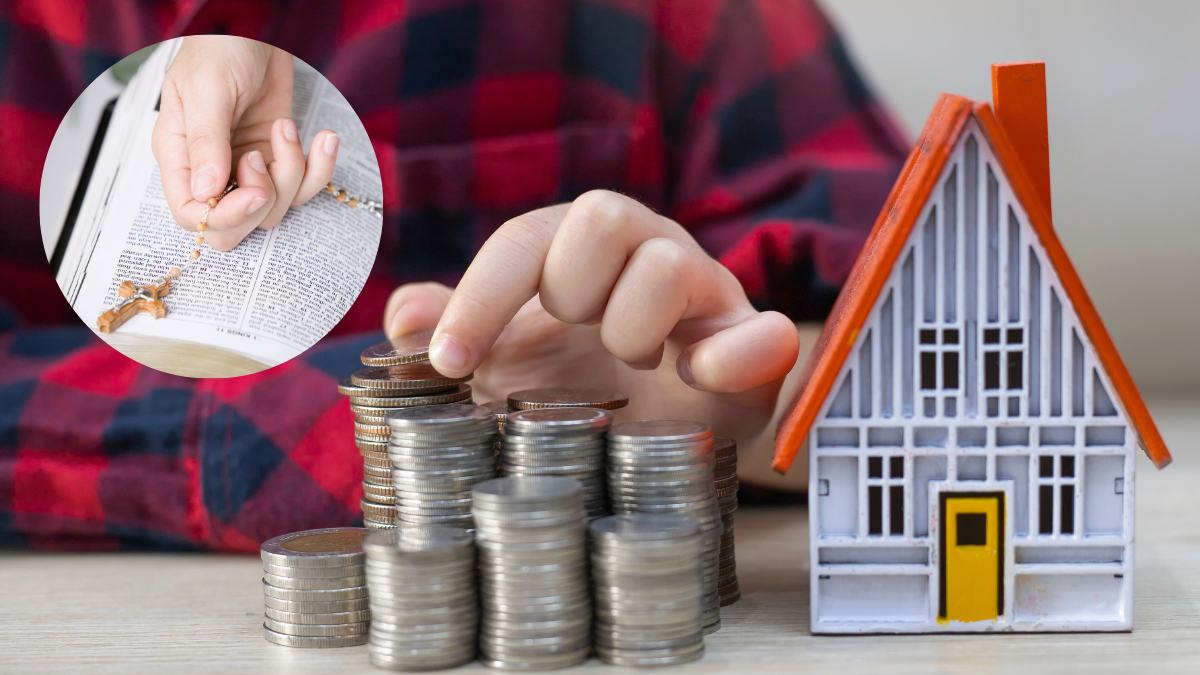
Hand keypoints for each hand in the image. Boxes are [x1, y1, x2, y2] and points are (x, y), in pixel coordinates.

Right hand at [151, 36, 338, 250]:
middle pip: (233, 229)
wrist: (256, 28)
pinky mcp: (280, 160)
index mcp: (180, 156)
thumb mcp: (208, 90)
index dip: (226, 217)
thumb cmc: (220, 50)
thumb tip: (205, 193)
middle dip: (261, 203)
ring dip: (291, 172)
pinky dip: (320, 167)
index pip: (193, 215)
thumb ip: (206, 142)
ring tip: (283, 127)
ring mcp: (248, 168)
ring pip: (275, 209)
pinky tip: (322, 138)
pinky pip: (304, 187)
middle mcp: (213, 170)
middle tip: (264, 158)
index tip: (256, 192)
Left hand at [383, 190, 801, 476]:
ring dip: (632, 328)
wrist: (668, 435)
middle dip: (569, 289)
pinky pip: (764, 333)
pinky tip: (698, 380)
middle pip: (602, 214)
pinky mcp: (753, 343)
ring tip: (633, 369)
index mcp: (580, 249)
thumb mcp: (506, 363)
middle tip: (572, 338)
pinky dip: (732, 357)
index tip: (451, 363)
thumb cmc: (582, 384)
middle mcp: (644, 250)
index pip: (526, 238)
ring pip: (668, 263)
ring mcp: (705, 291)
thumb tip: (403, 318)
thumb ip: (453, 330)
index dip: (481, 295)